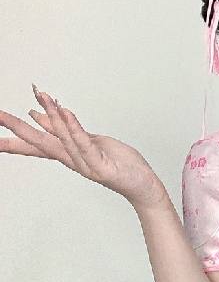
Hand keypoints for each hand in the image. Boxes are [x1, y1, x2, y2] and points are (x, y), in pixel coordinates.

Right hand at [0, 86, 166, 209]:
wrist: (142, 185)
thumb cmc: (118, 163)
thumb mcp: (87, 141)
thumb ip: (63, 130)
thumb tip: (38, 115)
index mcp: (67, 153)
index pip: (34, 144)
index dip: (12, 136)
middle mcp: (72, 160)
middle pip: (40, 142)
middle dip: (18, 128)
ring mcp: (86, 164)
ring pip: (63, 138)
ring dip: (51, 116)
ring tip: (41, 96)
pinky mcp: (101, 166)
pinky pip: (85, 144)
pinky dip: (75, 128)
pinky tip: (67, 113)